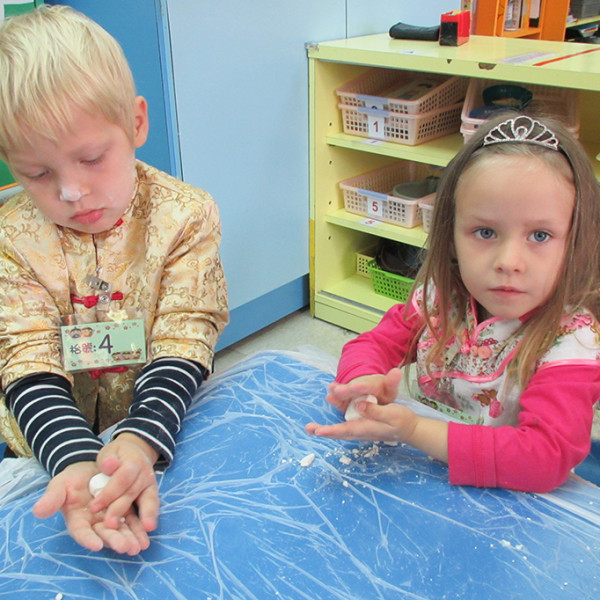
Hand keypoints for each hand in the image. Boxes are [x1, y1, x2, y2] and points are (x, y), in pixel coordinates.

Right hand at [33, 461, 151, 553]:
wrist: (89, 468)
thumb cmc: (70, 479)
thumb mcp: (59, 485)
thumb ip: (52, 498)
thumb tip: (38, 510)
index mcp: (76, 519)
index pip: (81, 532)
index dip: (88, 539)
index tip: (97, 546)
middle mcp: (93, 522)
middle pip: (103, 534)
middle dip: (114, 541)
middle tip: (126, 548)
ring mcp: (108, 517)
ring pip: (119, 530)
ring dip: (129, 538)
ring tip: (138, 547)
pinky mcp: (122, 509)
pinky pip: (131, 520)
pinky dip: (138, 528)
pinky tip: (146, 536)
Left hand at [89, 433, 159, 533]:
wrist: (134, 452)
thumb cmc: (116, 456)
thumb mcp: (108, 452)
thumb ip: (107, 459)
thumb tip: (108, 465)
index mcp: (132, 461)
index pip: (121, 479)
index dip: (109, 493)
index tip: (94, 507)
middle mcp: (144, 473)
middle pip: (132, 492)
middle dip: (120, 509)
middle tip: (109, 525)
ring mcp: (150, 483)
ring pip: (148, 500)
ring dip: (145, 515)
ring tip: (145, 528)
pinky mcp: (152, 493)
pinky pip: (153, 504)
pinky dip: (151, 516)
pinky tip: (149, 528)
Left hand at [305, 367, 448, 461]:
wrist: (410, 428)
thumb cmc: (401, 421)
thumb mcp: (392, 413)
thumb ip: (375, 411)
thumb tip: (360, 405)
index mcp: (367, 428)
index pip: (346, 430)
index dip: (331, 430)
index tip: (318, 431)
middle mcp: (361, 431)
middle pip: (339, 433)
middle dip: (324, 431)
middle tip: (309, 429)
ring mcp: (361, 430)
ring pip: (341, 431)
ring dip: (327, 430)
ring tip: (312, 428)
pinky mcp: (363, 426)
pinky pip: (346, 427)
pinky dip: (335, 427)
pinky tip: (327, 426)